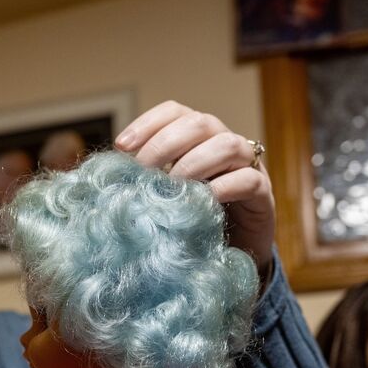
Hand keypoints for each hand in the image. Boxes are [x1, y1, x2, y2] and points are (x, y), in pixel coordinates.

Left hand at [116, 101, 275, 275]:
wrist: (227, 255)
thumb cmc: (189, 221)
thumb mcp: (161, 197)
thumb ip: (141, 181)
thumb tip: (105, 176)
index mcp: (196, 137)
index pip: (174, 112)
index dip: (147, 123)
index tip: (122, 147)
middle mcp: (222, 142)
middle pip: (199, 122)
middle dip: (166, 143)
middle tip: (144, 171)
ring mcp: (246, 166)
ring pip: (228, 144)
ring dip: (195, 163)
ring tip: (174, 186)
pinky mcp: (262, 193)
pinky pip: (248, 179)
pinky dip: (224, 187)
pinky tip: (202, 201)